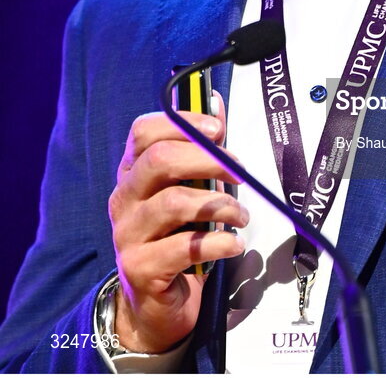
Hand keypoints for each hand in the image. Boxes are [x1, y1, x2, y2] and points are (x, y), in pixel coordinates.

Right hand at [108, 94, 246, 353]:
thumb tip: (215, 101)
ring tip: (242, 216)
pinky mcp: (140, 268)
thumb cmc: (176, 235)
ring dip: (220, 205)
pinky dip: (218, 242)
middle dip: (207, 159)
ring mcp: (127, 234)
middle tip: (239, 172)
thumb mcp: (187, 188)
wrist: (155, 303)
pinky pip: (185, 248)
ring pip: (174, 203)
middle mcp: (124, 198)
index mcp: (133, 172)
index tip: (219, 130)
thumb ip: (199, 148)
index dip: (182, 123)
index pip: (143, 132)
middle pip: (158, 160)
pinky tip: (234, 244)